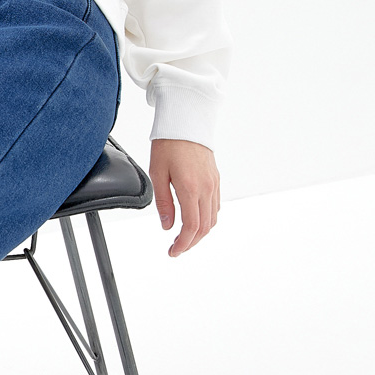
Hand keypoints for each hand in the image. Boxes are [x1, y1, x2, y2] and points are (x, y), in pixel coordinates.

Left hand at [149, 138, 220, 256]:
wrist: (186, 122)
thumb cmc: (168, 144)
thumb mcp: (157, 174)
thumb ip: (164, 202)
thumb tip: (168, 226)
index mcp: (190, 188)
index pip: (191, 227)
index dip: (182, 244)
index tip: (172, 252)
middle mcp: (206, 188)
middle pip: (204, 228)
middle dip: (191, 243)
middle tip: (176, 249)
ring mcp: (214, 184)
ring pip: (213, 219)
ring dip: (200, 233)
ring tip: (184, 238)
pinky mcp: (216, 179)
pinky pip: (215, 207)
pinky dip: (207, 220)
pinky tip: (195, 221)